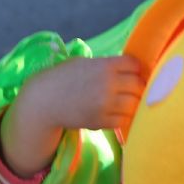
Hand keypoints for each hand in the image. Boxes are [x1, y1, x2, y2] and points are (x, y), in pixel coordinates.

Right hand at [0, 56, 145, 177]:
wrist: (44, 100)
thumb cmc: (64, 77)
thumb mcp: (85, 63)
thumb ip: (107, 65)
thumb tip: (131, 69)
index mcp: (105, 65)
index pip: (135, 65)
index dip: (136, 69)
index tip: (133, 73)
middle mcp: (108, 83)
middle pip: (138, 85)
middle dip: (138, 87)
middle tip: (134, 90)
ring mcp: (105, 104)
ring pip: (134, 104)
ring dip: (133, 104)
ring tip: (128, 102)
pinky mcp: (101, 121)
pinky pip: (123, 120)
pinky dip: (124, 117)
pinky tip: (119, 114)